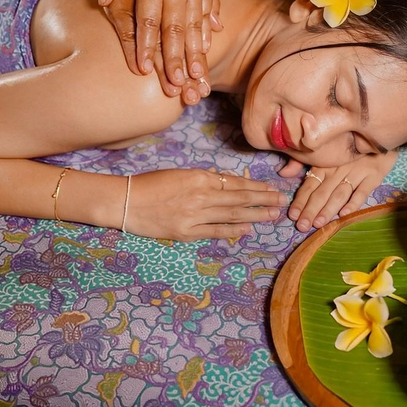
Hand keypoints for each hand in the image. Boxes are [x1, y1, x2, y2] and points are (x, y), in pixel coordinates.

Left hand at [94, 0, 222, 98]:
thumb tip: (104, 0)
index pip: (148, 21)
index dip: (147, 46)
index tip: (145, 69)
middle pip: (175, 31)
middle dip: (176, 60)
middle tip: (176, 85)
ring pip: (195, 27)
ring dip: (196, 54)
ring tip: (197, 78)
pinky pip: (208, 13)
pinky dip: (208, 32)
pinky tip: (207, 49)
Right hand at [124, 169, 287, 241]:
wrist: (125, 201)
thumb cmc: (151, 185)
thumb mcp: (180, 174)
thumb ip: (205, 180)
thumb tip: (228, 184)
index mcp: (199, 178)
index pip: (235, 183)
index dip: (256, 186)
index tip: (271, 189)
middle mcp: (200, 195)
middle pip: (239, 199)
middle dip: (263, 201)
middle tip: (281, 202)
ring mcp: (194, 215)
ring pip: (232, 215)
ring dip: (255, 215)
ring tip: (272, 216)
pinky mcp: (186, 232)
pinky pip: (214, 231)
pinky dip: (232, 231)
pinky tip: (247, 230)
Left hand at [280, 152, 398, 231]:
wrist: (378, 133)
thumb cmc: (348, 145)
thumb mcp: (324, 151)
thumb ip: (301, 162)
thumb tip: (282, 173)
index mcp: (325, 164)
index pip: (309, 184)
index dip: (300, 200)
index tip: (292, 215)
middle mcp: (338, 168)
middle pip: (322, 192)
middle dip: (311, 210)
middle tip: (302, 226)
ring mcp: (357, 172)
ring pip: (340, 193)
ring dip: (328, 209)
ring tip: (319, 223)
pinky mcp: (374, 175)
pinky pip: (363, 190)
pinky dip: (354, 203)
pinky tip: (344, 214)